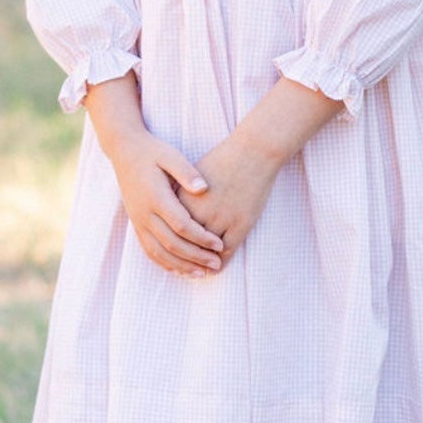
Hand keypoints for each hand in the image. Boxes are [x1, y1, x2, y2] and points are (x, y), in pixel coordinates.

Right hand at [106, 130, 226, 277]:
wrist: (124, 151)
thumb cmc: (152, 152)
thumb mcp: (170, 155)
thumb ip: (187, 172)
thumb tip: (204, 188)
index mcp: (155, 196)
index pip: (181, 225)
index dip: (201, 238)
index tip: (220, 245)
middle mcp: (144, 213)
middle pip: (171, 243)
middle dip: (195, 256)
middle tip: (216, 265)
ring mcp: (138, 221)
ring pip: (159, 252)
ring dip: (181, 266)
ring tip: (202, 274)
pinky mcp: (136, 224)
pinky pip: (149, 250)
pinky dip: (165, 263)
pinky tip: (180, 270)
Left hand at [176, 130, 282, 268]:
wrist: (253, 151)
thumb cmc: (223, 159)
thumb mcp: (193, 173)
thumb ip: (180, 193)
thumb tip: (170, 206)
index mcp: (184, 198)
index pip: (171, 229)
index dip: (170, 243)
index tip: (169, 252)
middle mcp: (199, 211)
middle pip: (185, 243)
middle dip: (183, 259)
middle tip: (183, 270)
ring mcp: (221, 218)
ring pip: (205, 250)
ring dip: (202, 263)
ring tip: (200, 272)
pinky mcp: (240, 223)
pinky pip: (226, 250)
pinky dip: (221, 261)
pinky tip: (218, 266)